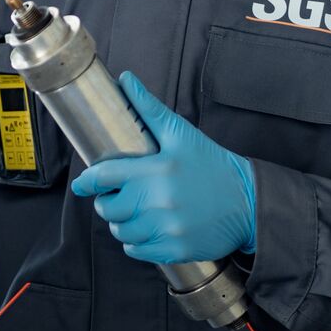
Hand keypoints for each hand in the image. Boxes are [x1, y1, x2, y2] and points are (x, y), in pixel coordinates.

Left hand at [70, 71, 256, 264]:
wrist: (249, 201)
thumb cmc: (213, 165)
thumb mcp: (181, 134)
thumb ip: (149, 109)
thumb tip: (126, 79)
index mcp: (156, 169)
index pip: (106, 176)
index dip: (87, 181)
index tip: (82, 183)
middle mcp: (158, 201)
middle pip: (109, 208)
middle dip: (107, 201)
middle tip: (118, 196)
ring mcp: (167, 228)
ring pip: (121, 232)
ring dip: (120, 223)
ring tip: (132, 212)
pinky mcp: (175, 249)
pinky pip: (138, 250)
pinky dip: (135, 242)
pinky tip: (146, 229)